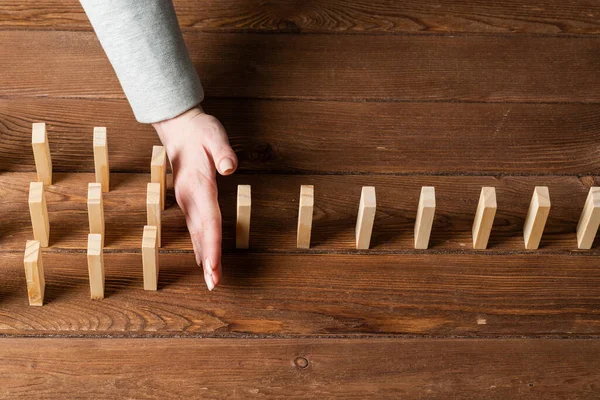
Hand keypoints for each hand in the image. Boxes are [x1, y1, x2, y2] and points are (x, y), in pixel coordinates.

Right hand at [152, 106, 237, 290]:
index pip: (208, 219)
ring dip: (204, 258)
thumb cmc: (201, 131)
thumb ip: (223, 151)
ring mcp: (187, 201)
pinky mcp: (189, 201)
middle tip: (213, 284)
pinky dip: (201, 246)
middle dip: (207, 260)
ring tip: (211, 280)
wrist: (179, 128)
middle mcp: (190, 197)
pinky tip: (204, 260)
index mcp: (198, 184)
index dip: (211, 244)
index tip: (213, 266)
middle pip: (201, 233)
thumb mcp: (214, 134)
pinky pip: (195, 228)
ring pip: (197, 234)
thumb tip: (229, 168)